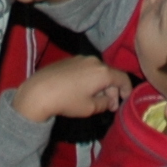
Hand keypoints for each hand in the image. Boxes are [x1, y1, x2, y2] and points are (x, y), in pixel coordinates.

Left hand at [11, 56, 129, 124]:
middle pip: (110, 75)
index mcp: (103, 72)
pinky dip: (90, 80)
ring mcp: (80, 59)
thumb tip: (109, 101)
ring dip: (101, 85)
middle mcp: (94, 61)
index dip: (127, 90)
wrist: (39, 91)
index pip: (123, 78)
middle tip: (109, 107)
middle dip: (112, 91)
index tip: (126, 100)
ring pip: (98, 72)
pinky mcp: (69, 60)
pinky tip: (82, 91)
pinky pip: (86, 69)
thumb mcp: (90, 108)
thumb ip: (105, 104)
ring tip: (96, 100)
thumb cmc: (67, 100)